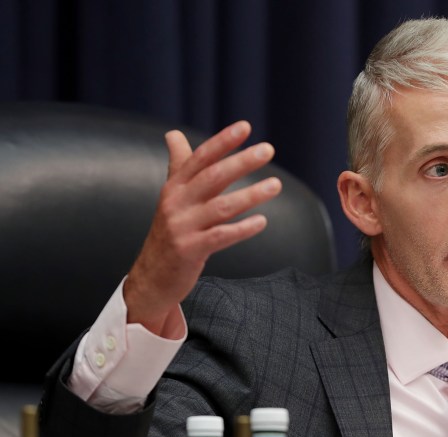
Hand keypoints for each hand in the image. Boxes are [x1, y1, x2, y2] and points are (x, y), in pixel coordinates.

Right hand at [124, 120, 281, 336]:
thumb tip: (173, 134)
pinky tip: (262, 221)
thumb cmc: (169, 232)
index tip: (245, 127)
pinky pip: (220, 236)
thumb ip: (179, 165)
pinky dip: (242, 229)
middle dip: (241, 161)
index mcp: (175, 187)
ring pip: (221, 206)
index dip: (222, 141)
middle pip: (213, 176)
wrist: (151, 276)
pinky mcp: (190, 250)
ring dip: (251, 194)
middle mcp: (176, 203)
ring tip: (276, 185)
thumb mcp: (172, 196)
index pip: (200, 158)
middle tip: (268, 149)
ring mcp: (182, 227)